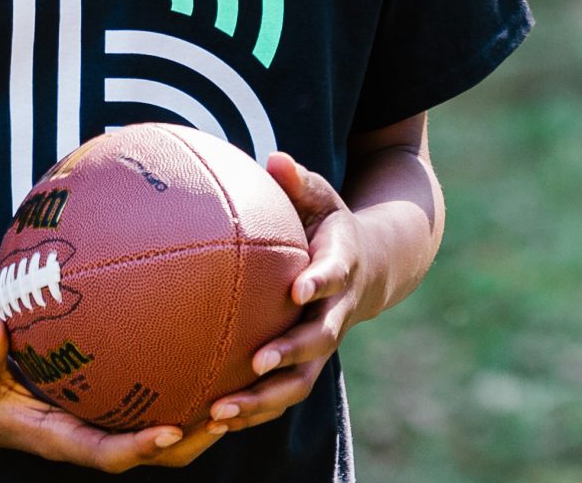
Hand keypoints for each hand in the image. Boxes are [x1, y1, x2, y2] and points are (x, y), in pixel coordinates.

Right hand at [0, 316, 232, 470]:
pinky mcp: (108, 402)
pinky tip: (208, 337)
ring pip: (163, 429)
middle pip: (152, 451)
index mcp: (58, 436)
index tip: (172, 430)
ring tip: (241, 382)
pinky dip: (181, 379)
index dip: (140, 447)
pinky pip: (153, 396)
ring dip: (199, 414)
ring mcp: (102, 420)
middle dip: (192, 440)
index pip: (106, 453)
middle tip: (230, 411)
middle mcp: (88, 433)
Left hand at [199, 153, 365, 436]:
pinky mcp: (305, 366)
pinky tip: (211, 422)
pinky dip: (252, 412)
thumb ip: (300, 181)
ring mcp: (322, 344)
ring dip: (264, 400)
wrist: (370, 268)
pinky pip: (281, 394)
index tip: (298, 291)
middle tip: (258, 362)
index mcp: (341, 265)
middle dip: (291, 353)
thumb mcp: (322, 197)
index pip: (333, 274)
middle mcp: (335, 311)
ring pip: (300, 380)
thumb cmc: (329, 225)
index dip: (319, 283)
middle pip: (320, 339)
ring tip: (222, 412)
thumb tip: (276, 159)